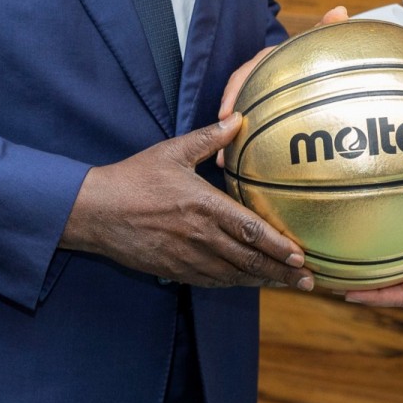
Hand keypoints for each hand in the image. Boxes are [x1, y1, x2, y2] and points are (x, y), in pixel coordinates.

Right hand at [61, 113, 314, 289]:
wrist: (94, 212)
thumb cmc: (134, 178)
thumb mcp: (172, 152)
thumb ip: (208, 138)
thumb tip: (238, 118)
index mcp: (203, 206)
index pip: (249, 230)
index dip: (276, 245)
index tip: (300, 255)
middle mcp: (199, 236)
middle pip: (248, 260)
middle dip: (280, 272)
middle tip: (308, 280)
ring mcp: (186, 257)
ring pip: (233, 275)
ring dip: (262, 281)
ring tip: (288, 284)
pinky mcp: (174, 270)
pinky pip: (211, 281)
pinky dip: (235, 283)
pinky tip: (250, 282)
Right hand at [217, 6, 349, 165]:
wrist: (317, 70)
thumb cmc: (315, 57)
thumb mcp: (319, 45)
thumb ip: (327, 30)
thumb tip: (339, 10)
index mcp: (268, 61)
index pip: (246, 72)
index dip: (235, 92)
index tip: (228, 113)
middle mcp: (259, 77)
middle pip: (237, 97)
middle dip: (226, 120)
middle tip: (220, 144)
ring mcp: (257, 96)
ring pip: (238, 115)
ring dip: (227, 137)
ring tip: (221, 161)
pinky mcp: (259, 114)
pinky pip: (244, 128)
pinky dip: (236, 145)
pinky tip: (232, 166)